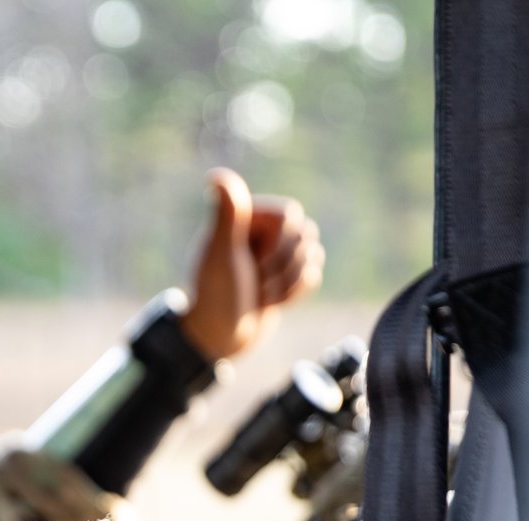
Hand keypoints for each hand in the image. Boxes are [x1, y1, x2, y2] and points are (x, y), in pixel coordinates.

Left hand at [181, 169, 325, 363]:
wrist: (219, 338)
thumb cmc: (216, 295)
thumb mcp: (221, 254)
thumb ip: (226, 215)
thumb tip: (216, 176)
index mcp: (247, 217)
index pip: (291, 215)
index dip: (279, 244)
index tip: (251, 264)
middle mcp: (262, 231)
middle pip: (305, 235)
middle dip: (283, 267)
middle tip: (254, 283)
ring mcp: (275, 254)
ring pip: (313, 256)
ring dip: (287, 284)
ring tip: (259, 295)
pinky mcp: (285, 275)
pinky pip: (312, 275)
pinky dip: (293, 294)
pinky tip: (269, 302)